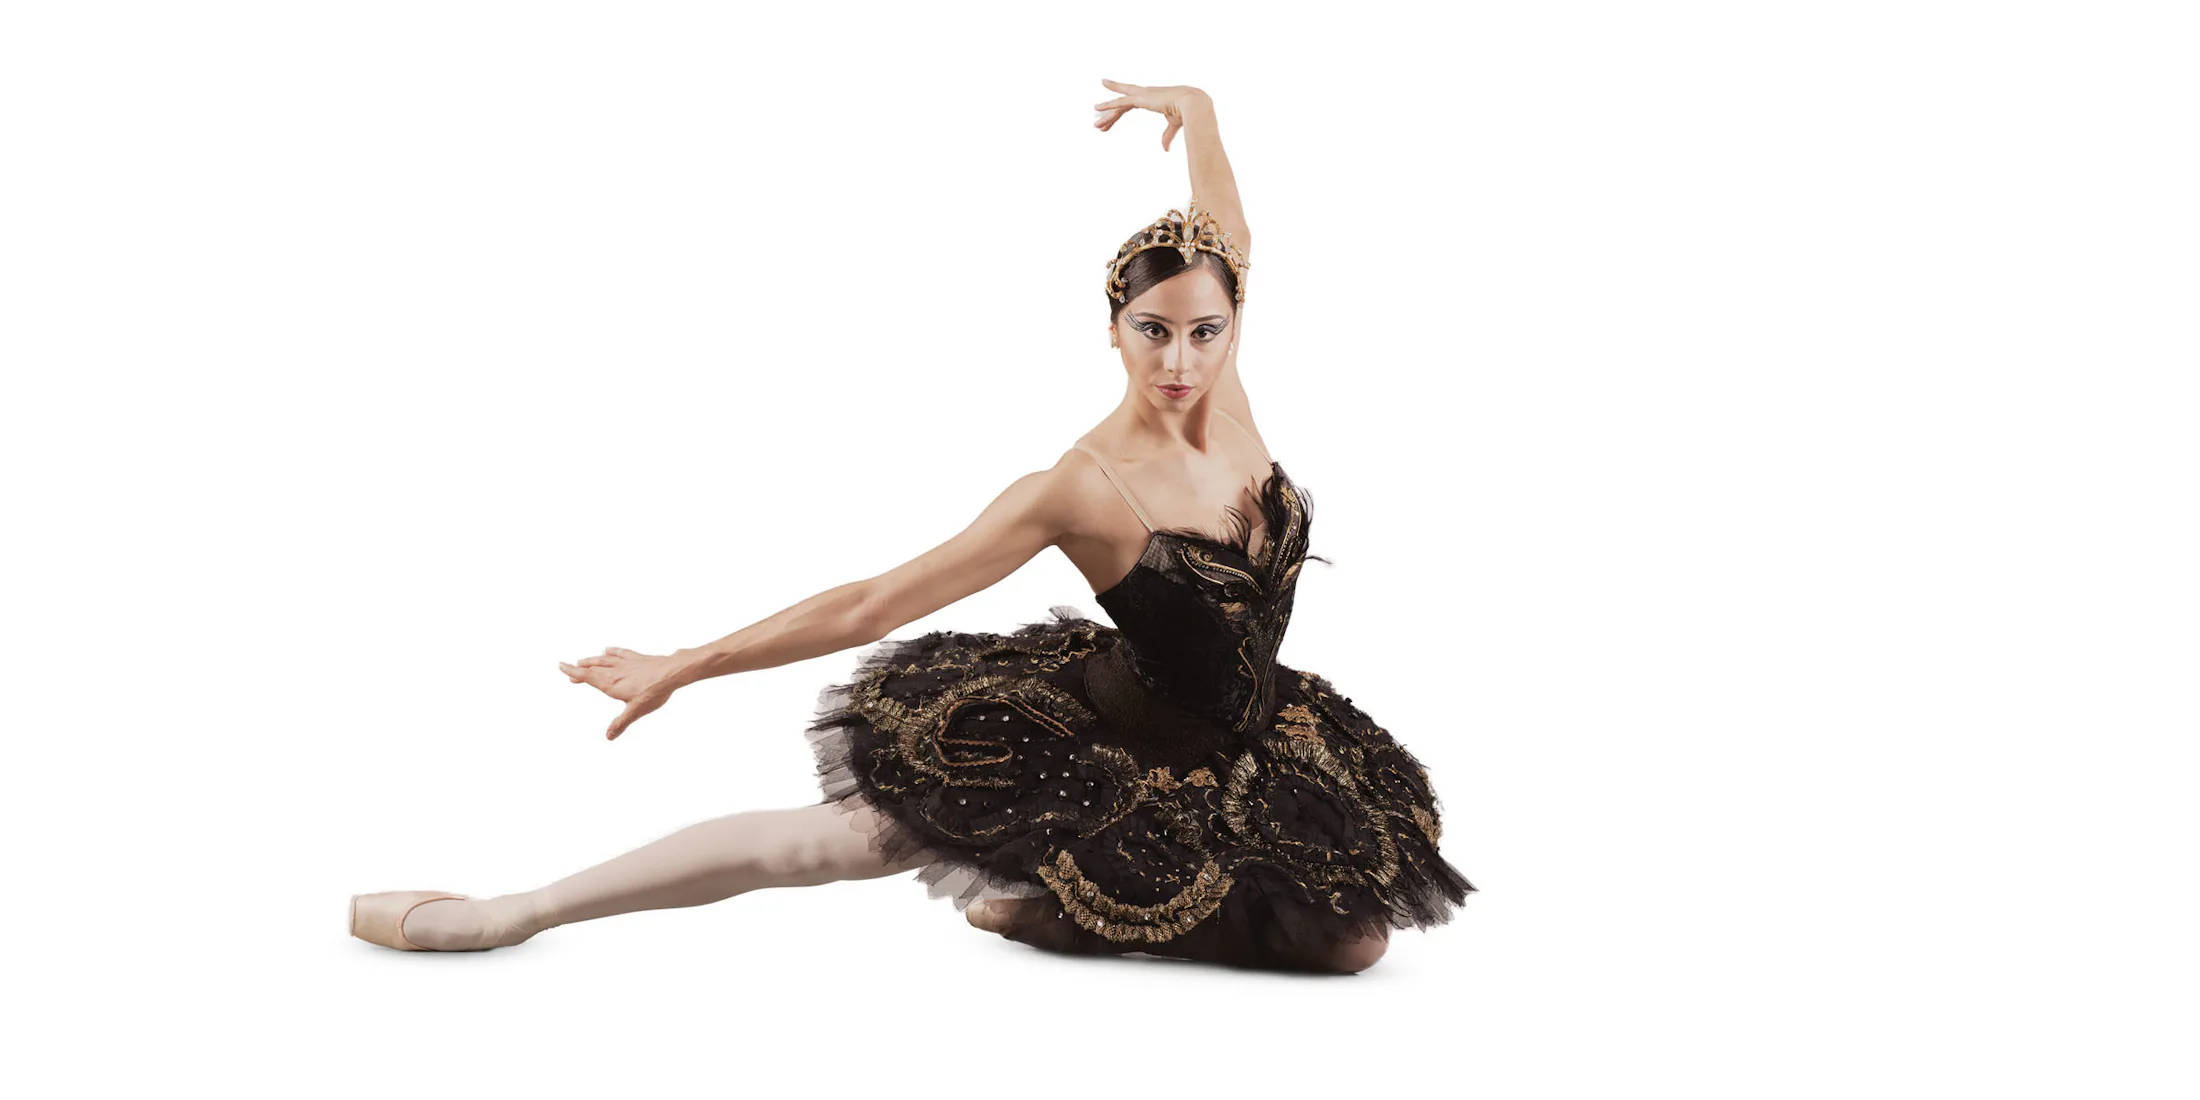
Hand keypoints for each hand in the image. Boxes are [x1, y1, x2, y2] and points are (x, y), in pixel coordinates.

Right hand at [559, 646, 683, 740]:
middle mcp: (615, 671)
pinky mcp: (637, 658)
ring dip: (592, 659)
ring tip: (583, 660)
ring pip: (604, 659)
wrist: (672, 673)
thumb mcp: (636, 711)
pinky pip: (620, 653)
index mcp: (611, 684)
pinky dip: (612, 651)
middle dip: (580, 668)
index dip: (573, 672)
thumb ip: (621, 723)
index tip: (561, 665)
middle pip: (593, 667)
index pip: (587, 677)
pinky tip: (608, 649)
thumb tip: (608, 736)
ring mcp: (626, 663)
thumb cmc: (654, 691)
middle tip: (570, 668)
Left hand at [1092, 79, 1208, 150]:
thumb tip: (1164, 149)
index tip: (1108, 123)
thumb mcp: (1174, 125)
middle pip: (1121, 105)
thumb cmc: (1186, 112)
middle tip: (1098, 125)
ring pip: (1119, 104)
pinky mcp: (1141, 98)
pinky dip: (1109, 104)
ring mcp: (1142, 94)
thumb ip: (1167, 136)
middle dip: (1110, 115)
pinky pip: (1121, 102)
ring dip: (1106, 112)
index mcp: (1151, 99)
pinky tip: (1097, 108)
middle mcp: (1144, 94)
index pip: (1129, 106)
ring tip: (1095, 118)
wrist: (1193, 104)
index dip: (1117, 115)